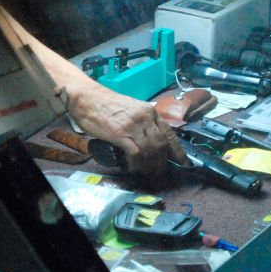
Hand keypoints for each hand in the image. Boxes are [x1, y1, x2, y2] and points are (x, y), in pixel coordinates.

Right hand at [65, 77, 187, 175]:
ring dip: (150, 166)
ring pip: (151, 151)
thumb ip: (142, 121)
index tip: (183, 163)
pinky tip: (134, 169)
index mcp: (150, 111)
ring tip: (147, 173)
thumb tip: (149, 140)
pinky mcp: (121, 134)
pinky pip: (136, 153)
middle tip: (159, 172)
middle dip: (162, 162)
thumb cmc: (106, 104)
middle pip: (161, 145)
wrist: (87, 98)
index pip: (170, 133)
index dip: (178, 151)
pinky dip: (137, 164)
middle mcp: (145, 118)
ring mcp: (134, 126)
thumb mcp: (132, 109)